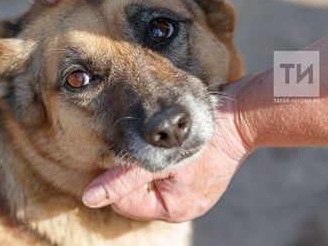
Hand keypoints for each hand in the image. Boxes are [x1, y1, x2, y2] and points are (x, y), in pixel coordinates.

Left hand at [81, 82, 252, 221]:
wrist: (239, 119)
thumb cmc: (200, 140)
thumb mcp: (157, 161)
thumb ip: (121, 181)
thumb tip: (88, 199)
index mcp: (173, 209)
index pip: (125, 203)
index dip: (115, 180)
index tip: (116, 154)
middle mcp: (183, 207)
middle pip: (138, 195)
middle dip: (133, 173)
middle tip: (138, 147)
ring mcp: (191, 193)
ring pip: (151, 182)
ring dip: (147, 164)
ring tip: (155, 145)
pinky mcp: (196, 177)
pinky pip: (167, 173)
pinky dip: (162, 160)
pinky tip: (165, 145)